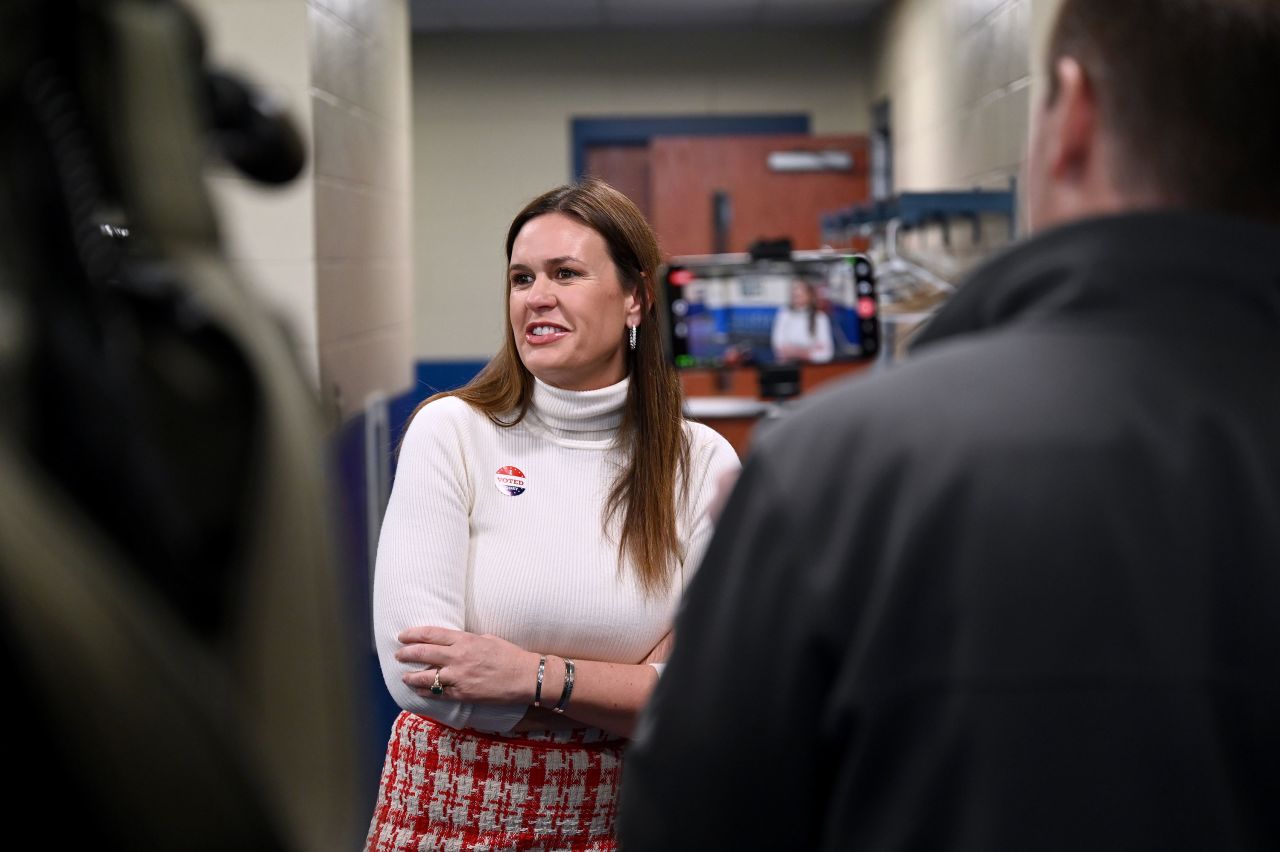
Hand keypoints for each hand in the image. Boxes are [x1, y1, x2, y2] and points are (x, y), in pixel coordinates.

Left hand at [395, 626, 538, 703]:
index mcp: (465, 640)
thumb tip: (453, 643)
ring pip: (426, 677)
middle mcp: (458, 657)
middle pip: (423, 653)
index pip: (432, 634)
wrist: (525, 677)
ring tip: (404, 676)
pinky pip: (438, 694)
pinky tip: (420, 691)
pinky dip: (426, 692)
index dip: (413, 634)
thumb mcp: (487, 639)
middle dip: (407, 654)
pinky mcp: (463, 693)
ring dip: (411, 677)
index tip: (402, 636)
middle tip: (398, 654)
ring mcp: (459, 677)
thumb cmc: (510, 656)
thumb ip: (468, 641)